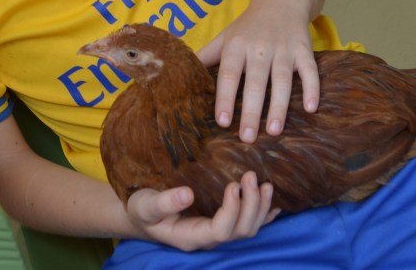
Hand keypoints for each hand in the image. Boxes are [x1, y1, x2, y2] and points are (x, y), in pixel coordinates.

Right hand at [125, 172, 277, 250]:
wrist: (141, 217)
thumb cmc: (142, 211)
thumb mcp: (146, 205)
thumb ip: (164, 202)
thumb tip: (187, 194)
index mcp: (191, 237)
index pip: (220, 231)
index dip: (232, 210)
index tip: (233, 185)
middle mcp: (207, 239)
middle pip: (240, 231)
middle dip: (251, 205)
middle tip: (251, 176)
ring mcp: (215, 234)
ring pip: (248, 229)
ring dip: (260, 208)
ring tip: (265, 185)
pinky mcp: (220, 224)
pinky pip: (247, 225)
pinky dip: (263, 216)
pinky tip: (274, 206)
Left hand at [198, 0, 319, 142]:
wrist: (281, 1)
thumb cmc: (248, 26)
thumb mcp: (225, 37)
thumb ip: (206, 57)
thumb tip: (179, 76)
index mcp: (236, 46)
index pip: (229, 75)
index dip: (225, 98)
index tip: (222, 121)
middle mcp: (259, 48)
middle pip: (255, 83)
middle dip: (252, 111)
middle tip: (248, 138)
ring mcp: (283, 49)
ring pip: (282, 80)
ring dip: (279, 106)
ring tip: (274, 131)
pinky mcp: (304, 49)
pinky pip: (309, 71)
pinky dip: (312, 88)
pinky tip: (311, 109)